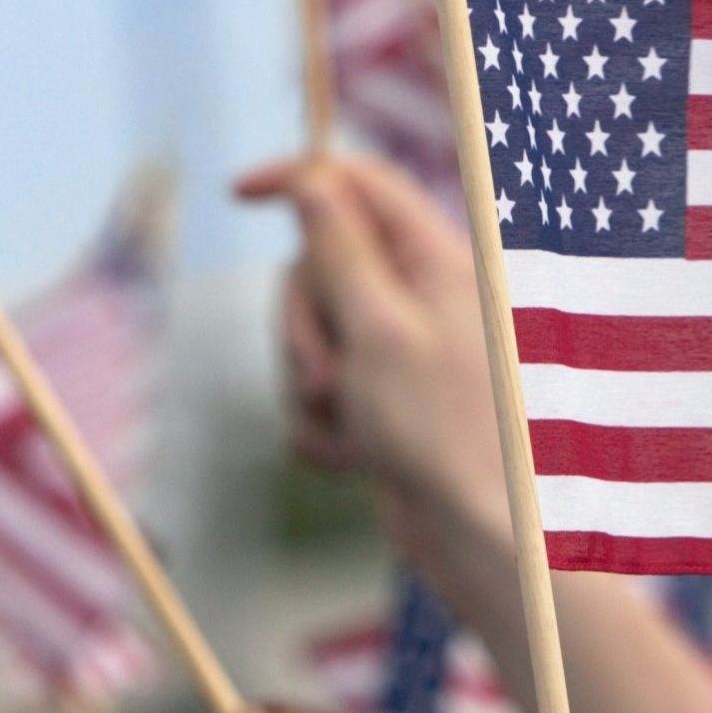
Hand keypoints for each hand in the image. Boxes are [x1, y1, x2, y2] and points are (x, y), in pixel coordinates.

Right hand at [235, 157, 506, 543]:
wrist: (473, 534)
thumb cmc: (440, 430)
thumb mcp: (378, 329)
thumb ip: (341, 252)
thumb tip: (317, 182)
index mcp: (438, 259)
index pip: (361, 183)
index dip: (299, 178)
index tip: (237, 192)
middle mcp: (423, 294)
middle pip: (321, 263)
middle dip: (303, 321)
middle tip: (325, 374)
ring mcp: (401, 348)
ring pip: (313, 330)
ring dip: (310, 382)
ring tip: (346, 425)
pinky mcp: (382, 397)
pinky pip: (320, 387)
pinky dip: (322, 422)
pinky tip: (349, 458)